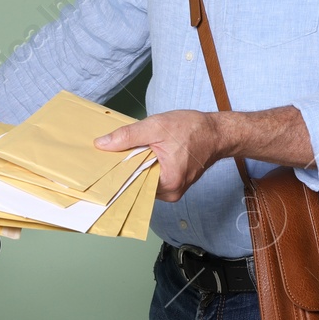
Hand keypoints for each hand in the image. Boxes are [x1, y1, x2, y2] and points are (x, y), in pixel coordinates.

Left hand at [93, 110, 221, 202]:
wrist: (217, 132)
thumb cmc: (193, 129)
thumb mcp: (157, 126)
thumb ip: (128, 136)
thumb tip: (102, 144)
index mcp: (168, 184)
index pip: (132, 184)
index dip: (116, 172)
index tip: (101, 165)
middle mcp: (171, 193)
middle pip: (137, 183)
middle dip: (125, 168)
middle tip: (111, 154)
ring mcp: (173, 190)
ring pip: (144, 180)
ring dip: (136, 166)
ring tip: (129, 151)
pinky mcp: (174, 183)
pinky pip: (152, 177)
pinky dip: (146, 166)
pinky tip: (142, 154)